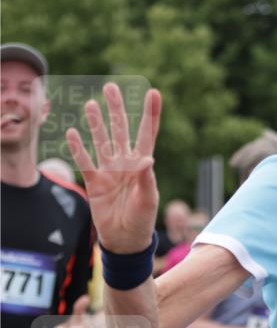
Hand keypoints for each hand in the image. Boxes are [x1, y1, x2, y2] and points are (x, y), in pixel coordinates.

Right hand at [66, 83, 160, 252]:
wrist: (125, 240)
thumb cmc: (142, 220)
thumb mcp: (148, 199)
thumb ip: (147, 178)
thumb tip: (147, 158)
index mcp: (143, 165)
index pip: (147, 134)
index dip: (150, 114)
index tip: (154, 92)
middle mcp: (125, 163)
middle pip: (120, 130)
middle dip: (117, 109)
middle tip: (111, 87)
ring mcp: (109, 171)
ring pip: (101, 141)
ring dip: (96, 124)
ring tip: (91, 104)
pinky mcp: (94, 183)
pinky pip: (84, 162)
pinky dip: (78, 149)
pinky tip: (72, 132)